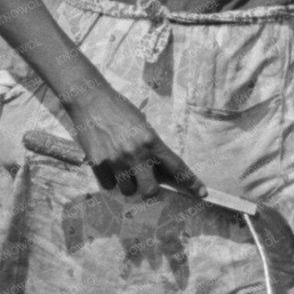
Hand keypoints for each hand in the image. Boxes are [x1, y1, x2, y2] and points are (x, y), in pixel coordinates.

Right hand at [65, 84, 203, 200]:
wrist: (91, 100)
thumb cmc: (120, 110)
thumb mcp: (142, 126)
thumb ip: (151, 147)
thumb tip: (159, 170)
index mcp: (151, 141)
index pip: (176, 167)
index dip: (191, 182)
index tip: (202, 193)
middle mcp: (136, 153)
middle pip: (150, 190)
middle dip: (149, 189)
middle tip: (144, 180)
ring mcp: (116, 160)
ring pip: (128, 190)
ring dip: (128, 184)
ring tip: (122, 168)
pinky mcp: (98, 163)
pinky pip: (109, 185)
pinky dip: (111, 179)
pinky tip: (108, 164)